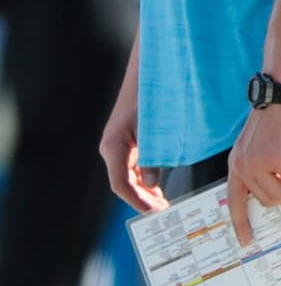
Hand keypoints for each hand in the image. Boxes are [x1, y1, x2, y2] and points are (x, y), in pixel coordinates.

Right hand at [100, 86, 167, 212]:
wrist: (149, 73)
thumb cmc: (149, 95)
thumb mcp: (154, 129)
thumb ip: (152, 157)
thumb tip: (151, 183)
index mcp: (114, 146)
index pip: (121, 184)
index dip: (138, 202)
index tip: (154, 212)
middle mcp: (113, 147)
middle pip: (124, 184)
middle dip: (143, 200)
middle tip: (162, 211)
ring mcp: (119, 145)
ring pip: (128, 177)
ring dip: (144, 192)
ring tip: (162, 203)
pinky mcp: (127, 141)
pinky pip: (133, 167)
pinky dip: (145, 180)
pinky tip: (157, 187)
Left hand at [226, 103, 280, 246]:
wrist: (280, 97)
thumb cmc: (275, 120)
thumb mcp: (264, 147)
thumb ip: (270, 169)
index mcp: (237, 165)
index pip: (235, 201)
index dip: (240, 223)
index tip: (246, 241)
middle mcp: (243, 166)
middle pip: (268, 200)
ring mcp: (257, 163)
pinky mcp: (275, 157)